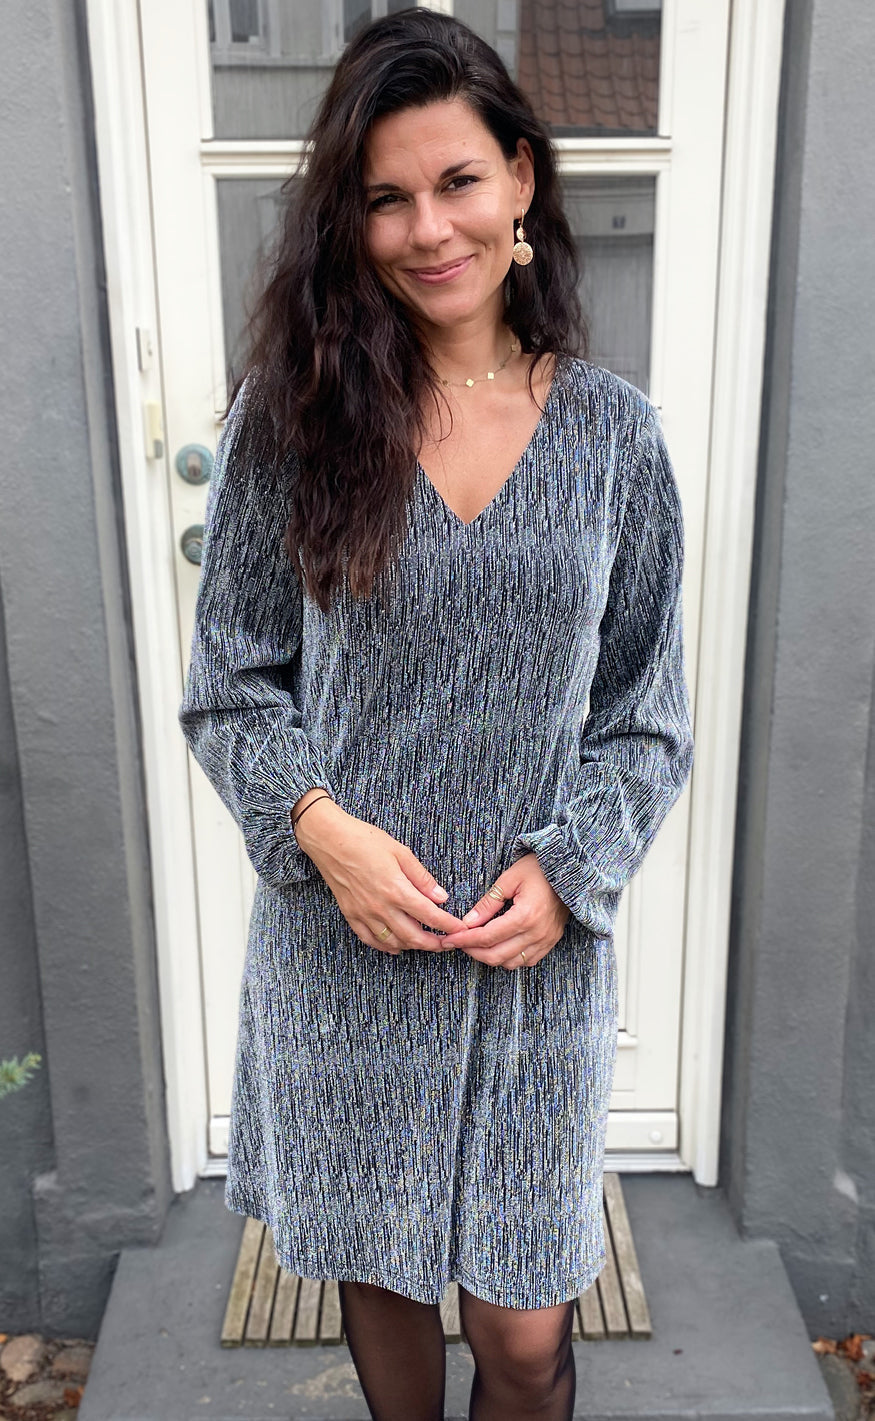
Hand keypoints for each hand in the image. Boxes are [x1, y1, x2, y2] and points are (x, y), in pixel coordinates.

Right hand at [292, 797, 467, 954]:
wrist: (329, 840)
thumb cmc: (365, 840)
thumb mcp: (400, 852)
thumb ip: (422, 878)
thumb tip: (441, 897)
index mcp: (397, 890)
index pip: (430, 916)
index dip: (448, 926)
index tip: (460, 929)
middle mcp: (381, 907)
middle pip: (414, 936)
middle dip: (435, 944)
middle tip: (448, 943)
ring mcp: (364, 914)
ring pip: (394, 942)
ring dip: (413, 946)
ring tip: (426, 943)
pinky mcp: (351, 915)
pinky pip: (371, 940)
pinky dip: (386, 946)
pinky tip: (397, 946)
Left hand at [436, 852, 570, 969]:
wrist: (570, 870)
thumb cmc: (539, 869)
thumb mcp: (509, 879)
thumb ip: (488, 903)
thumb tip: (468, 922)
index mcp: (525, 916)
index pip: (487, 937)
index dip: (464, 940)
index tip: (449, 940)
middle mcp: (537, 933)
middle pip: (496, 955)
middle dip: (472, 952)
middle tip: (458, 943)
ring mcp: (546, 940)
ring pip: (510, 963)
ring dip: (490, 957)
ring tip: (476, 945)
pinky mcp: (551, 942)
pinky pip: (527, 962)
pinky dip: (509, 959)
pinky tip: (499, 947)